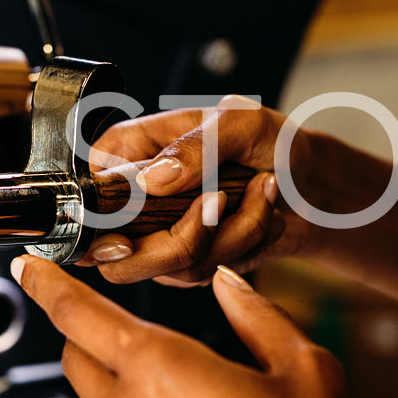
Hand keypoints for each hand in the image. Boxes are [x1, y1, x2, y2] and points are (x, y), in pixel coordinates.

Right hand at [78, 94, 318, 285]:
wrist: (311, 180)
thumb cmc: (270, 141)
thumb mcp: (240, 123)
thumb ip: (196, 145)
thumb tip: (151, 179)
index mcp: (125, 153)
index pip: (87, 200)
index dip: (102, 228)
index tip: (132, 237)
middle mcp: (134, 199)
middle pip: (120, 257)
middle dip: (184, 239)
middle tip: (222, 201)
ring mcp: (158, 236)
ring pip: (173, 269)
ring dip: (234, 233)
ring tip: (263, 192)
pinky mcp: (187, 263)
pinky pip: (205, 274)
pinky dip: (246, 245)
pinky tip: (263, 214)